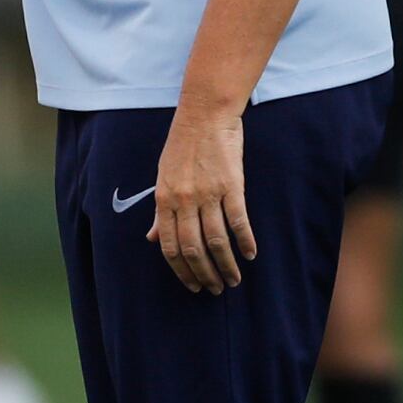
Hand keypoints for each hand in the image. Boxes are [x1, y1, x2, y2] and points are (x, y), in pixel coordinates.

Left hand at [147, 103, 256, 295]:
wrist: (205, 114)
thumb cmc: (182, 146)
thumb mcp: (163, 178)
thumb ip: (161, 212)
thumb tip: (153, 239)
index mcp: (164, 199)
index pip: (171, 247)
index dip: (182, 271)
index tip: (193, 286)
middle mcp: (184, 200)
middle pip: (193, 249)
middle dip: (205, 275)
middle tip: (216, 288)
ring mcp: (208, 193)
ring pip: (217, 241)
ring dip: (226, 265)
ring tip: (234, 280)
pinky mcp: (232, 185)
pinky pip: (238, 221)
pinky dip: (245, 242)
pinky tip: (250, 254)